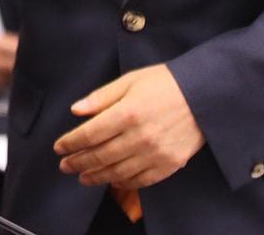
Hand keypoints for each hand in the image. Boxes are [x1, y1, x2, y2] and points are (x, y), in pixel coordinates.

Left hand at [55, 64, 203, 188]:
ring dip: (96, 176)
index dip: (71, 143)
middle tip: (65, 165)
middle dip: (78, 162)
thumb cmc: (166, 83)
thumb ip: (101, 97)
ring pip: (117, 172)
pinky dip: (123, 182)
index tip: (59, 147)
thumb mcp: (131, 80)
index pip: (90, 134)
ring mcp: (155, 153)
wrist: (205, 95)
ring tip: (82, 177)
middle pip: (100, 156)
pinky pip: (141, 180)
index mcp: (128, 113)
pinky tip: (112, 181)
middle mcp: (140, 136)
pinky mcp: (169, 164)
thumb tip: (76, 110)